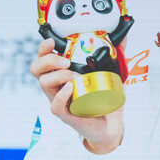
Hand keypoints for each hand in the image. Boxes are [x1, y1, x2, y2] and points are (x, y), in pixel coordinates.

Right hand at [30, 38, 123, 153]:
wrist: (113, 124)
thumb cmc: (107, 99)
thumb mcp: (112, 73)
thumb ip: (115, 55)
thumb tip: (123, 36)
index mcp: (63, 74)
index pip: (44, 58)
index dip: (43, 48)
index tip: (52, 41)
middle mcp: (57, 87)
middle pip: (36, 69)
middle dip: (48, 59)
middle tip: (66, 61)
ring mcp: (61, 101)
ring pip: (44, 83)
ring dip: (59, 75)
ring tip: (76, 77)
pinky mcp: (68, 115)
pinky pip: (55, 106)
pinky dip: (61, 95)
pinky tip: (71, 88)